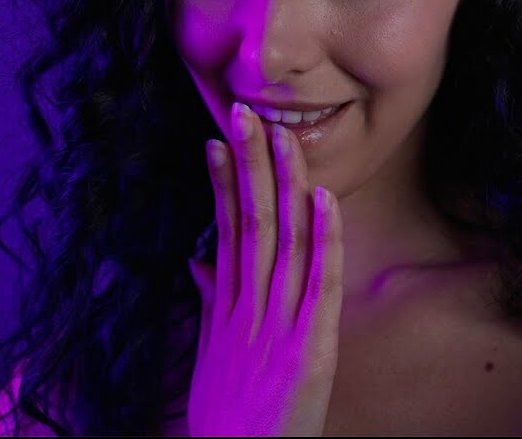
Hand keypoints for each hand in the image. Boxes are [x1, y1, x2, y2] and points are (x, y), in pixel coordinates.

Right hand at [186, 103, 343, 435]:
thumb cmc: (227, 417)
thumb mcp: (210, 355)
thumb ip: (209, 304)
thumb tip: (197, 261)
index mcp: (225, 309)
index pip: (224, 231)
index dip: (222, 183)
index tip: (218, 139)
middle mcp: (247, 309)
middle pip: (248, 223)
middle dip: (249, 165)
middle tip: (245, 113)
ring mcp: (278, 326)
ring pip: (281, 241)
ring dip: (283, 184)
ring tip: (282, 135)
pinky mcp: (309, 348)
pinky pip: (320, 283)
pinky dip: (324, 238)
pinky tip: (324, 197)